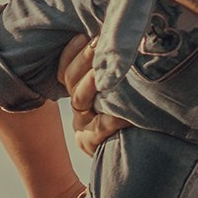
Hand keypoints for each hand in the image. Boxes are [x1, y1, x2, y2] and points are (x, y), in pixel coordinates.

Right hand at [57, 35, 131, 156]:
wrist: (132, 163)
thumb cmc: (131, 120)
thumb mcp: (121, 95)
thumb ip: (117, 73)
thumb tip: (127, 41)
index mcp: (79, 92)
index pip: (65, 68)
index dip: (72, 51)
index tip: (83, 34)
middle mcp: (77, 107)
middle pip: (70, 79)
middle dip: (84, 58)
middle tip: (98, 42)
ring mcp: (82, 125)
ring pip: (79, 98)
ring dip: (92, 81)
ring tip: (106, 70)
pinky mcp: (90, 142)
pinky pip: (101, 126)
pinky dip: (115, 117)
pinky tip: (127, 111)